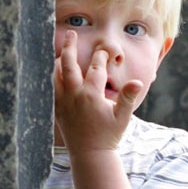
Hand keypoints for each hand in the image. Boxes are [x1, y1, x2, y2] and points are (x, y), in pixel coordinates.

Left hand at [54, 31, 141, 153]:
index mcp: (91, 95)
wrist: (90, 155)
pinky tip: (52, 72)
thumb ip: (128, 97)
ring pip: (54, 75)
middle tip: (71, 33)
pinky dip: (50, 78)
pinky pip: (50, 88)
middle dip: (70, 47)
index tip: (105, 51)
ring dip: (57, 61)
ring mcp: (63, 103)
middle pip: (68, 64)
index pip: (96, 67)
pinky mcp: (56, 110)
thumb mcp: (122, 117)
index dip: (101, 56)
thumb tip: (137, 81)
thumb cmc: (108, 136)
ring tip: (59, 51)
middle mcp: (74, 96)